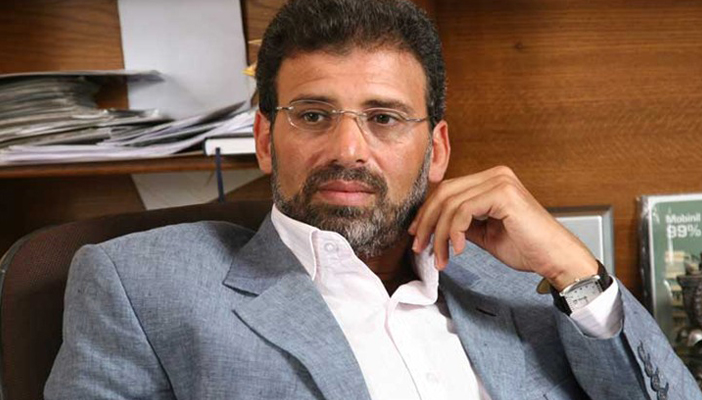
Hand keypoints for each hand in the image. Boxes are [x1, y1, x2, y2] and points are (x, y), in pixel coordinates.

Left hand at [408, 166, 597, 290]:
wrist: (556, 259)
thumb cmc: (527, 248)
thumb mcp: (484, 233)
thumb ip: (462, 223)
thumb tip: (434, 224)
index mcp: (492, 180)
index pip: (448, 190)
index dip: (427, 212)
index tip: (417, 235)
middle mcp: (496, 175)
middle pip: (444, 193)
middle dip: (426, 222)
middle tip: (419, 247)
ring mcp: (500, 181)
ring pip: (450, 204)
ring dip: (439, 235)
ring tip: (440, 258)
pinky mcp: (503, 194)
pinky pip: (463, 211)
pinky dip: (454, 232)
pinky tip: (457, 250)